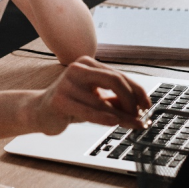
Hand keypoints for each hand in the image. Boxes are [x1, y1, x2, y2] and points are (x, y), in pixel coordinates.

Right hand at [32, 56, 151, 134]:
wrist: (41, 111)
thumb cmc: (71, 104)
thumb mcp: (95, 99)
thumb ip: (116, 101)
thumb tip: (141, 110)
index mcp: (87, 63)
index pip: (118, 74)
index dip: (137, 90)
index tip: (147, 105)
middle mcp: (77, 68)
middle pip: (114, 80)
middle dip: (131, 99)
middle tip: (138, 114)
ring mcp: (66, 83)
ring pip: (102, 101)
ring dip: (120, 116)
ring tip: (130, 124)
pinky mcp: (60, 99)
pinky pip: (88, 111)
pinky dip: (104, 117)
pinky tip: (114, 122)